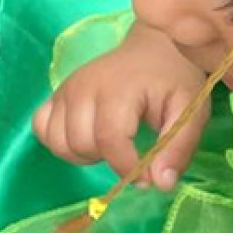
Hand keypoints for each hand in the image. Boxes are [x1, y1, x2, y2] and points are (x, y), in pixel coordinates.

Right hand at [34, 26, 207, 188]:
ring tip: (108, 147)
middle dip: (106, 160)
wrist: (152, 49)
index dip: (126, 167)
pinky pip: (41, 128)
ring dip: (82, 155)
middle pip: (80, 143)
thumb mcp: (191, 111)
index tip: (146, 178)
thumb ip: (178, 147)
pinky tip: (86, 139)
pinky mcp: (55, 94)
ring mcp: (64, 89)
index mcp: (118, 88)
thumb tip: (160, 184)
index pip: (109, 139)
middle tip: (130, 156)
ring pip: (58, 141)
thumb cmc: (173, 80)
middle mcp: (83, 86)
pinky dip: (60, 142)